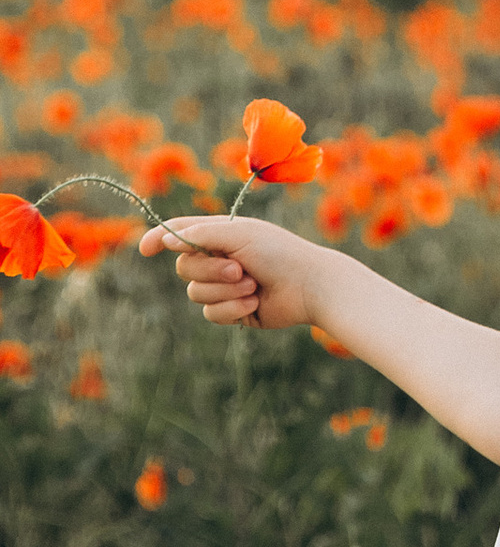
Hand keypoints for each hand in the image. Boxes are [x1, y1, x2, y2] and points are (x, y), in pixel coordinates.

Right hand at [141, 213, 330, 335]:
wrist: (309, 286)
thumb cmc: (279, 253)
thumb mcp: (239, 234)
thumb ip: (200, 234)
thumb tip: (166, 240)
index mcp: (221, 234)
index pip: (180, 233)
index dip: (158, 238)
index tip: (144, 250)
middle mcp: (220, 258)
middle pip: (184, 267)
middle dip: (209, 271)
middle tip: (240, 269)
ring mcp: (225, 286)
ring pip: (196, 294)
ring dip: (224, 291)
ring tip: (253, 286)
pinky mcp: (233, 310)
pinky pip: (211, 314)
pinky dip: (232, 309)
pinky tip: (254, 304)